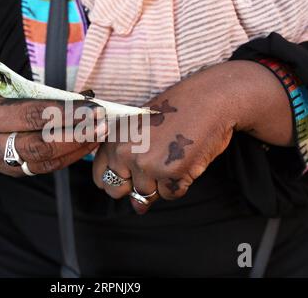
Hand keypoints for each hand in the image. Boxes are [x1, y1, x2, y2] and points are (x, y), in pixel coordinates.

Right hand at [0, 92, 106, 176]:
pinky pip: (45, 168)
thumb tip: (82, 98)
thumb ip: (40, 99)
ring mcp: (2, 163)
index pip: (31, 115)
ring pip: (44, 161)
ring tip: (99, 135)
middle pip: (39, 145)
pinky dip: (69, 157)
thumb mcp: (7, 94)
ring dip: (77, 148)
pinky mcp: (14, 173)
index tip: (91, 108)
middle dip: (75, 136)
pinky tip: (86, 145)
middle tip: (101, 125)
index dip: (64, 113)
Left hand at [93, 60, 292, 213]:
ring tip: (172, 155)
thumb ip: (129, 166)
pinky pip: (171, 194)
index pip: (100, 178)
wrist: (208, 99)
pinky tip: (186, 159)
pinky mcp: (171, 173)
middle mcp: (125, 153)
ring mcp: (147, 164)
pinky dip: (180, 183)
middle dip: (134, 185)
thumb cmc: (175, 112)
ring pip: (146, 195)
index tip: (131, 169)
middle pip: (118, 191)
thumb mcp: (140, 130)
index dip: (117, 178)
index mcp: (113, 139)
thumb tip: (137, 207)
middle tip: (154, 163)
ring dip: (161, 182)